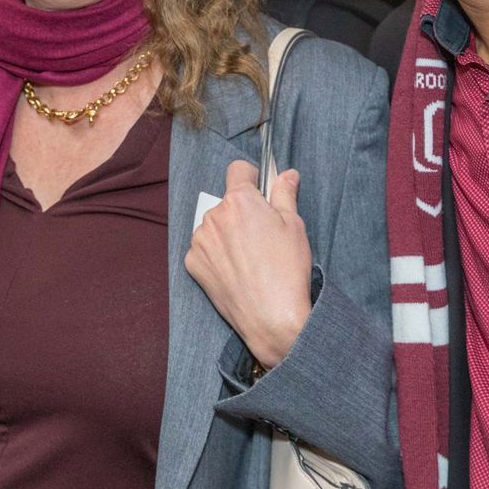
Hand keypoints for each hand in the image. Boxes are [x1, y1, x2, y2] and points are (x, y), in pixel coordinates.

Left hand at [184, 159, 312, 369]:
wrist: (271, 317)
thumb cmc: (287, 270)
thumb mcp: (294, 225)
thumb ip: (285, 194)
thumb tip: (287, 174)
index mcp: (239, 200)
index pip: (238, 170)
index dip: (252, 177)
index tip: (260, 191)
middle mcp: (213, 215)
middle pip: (227, 202)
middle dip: (242, 212)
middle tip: (263, 235)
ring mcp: (200, 241)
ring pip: (215, 226)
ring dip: (227, 233)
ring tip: (250, 258)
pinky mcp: (193, 263)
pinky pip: (205, 249)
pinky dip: (217, 255)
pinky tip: (236, 271)